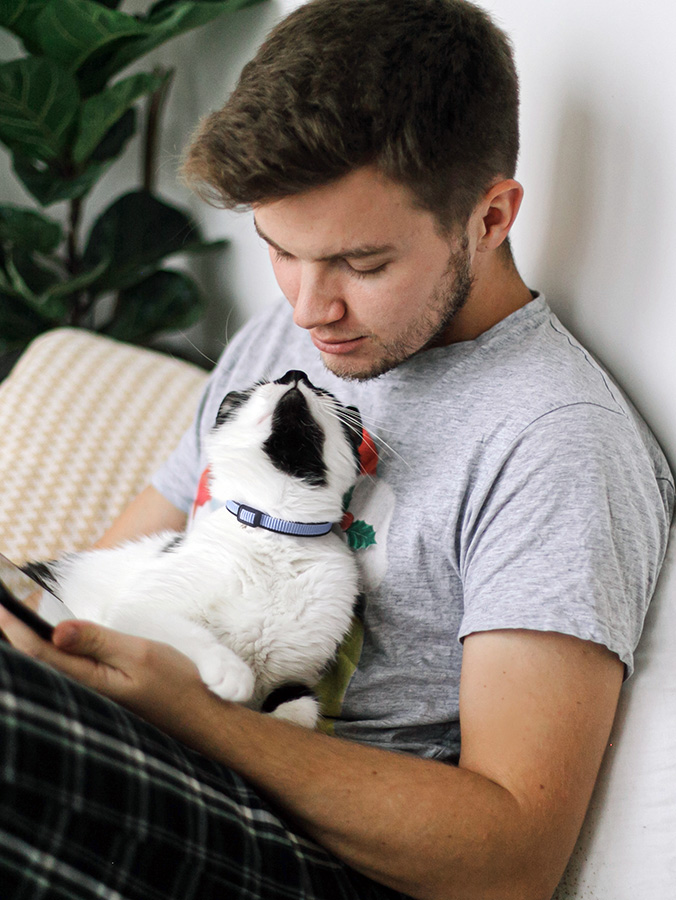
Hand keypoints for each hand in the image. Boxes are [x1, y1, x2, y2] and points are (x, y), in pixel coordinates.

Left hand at [0, 609, 210, 737]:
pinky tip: (46, 644)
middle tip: (2, 608)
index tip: (0, 605)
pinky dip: (47, 656)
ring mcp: (91, 698)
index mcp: (89, 681)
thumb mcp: (140, 654)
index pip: (39, 652)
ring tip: (13, 621)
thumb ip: (97, 640)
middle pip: (35, 663)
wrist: (201, 718)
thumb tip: (57, 630)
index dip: (15, 628)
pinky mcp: (100, 699)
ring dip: (29, 645)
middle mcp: (83, 693)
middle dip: (14, 636)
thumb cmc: (176, 684)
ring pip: (48, 670)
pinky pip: (63, 674)